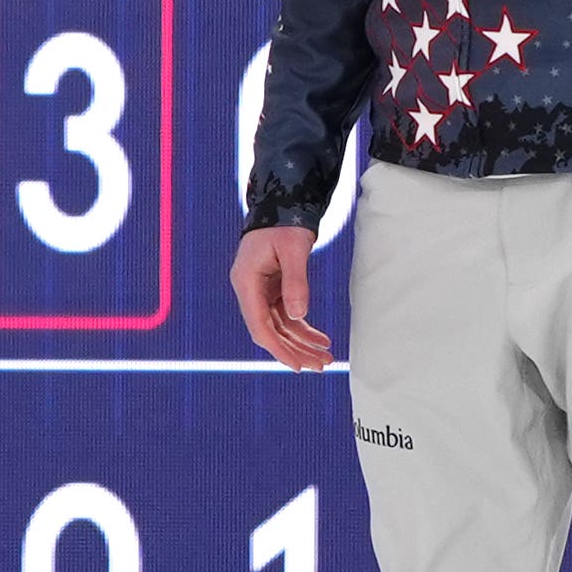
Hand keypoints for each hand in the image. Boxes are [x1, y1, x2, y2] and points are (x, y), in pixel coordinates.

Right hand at [230, 224, 333, 369]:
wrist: (282, 205)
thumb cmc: (285, 224)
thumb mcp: (294, 250)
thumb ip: (296, 283)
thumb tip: (299, 316)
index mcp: (246, 282)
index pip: (259, 325)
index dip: (278, 348)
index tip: (297, 366)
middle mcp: (249, 290)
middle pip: (269, 331)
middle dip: (294, 350)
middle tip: (320, 365)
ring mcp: (260, 291)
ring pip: (279, 326)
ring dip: (300, 343)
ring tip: (325, 357)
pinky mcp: (272, 289)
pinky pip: (286, 315)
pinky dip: (302, 328)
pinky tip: (321, 339)